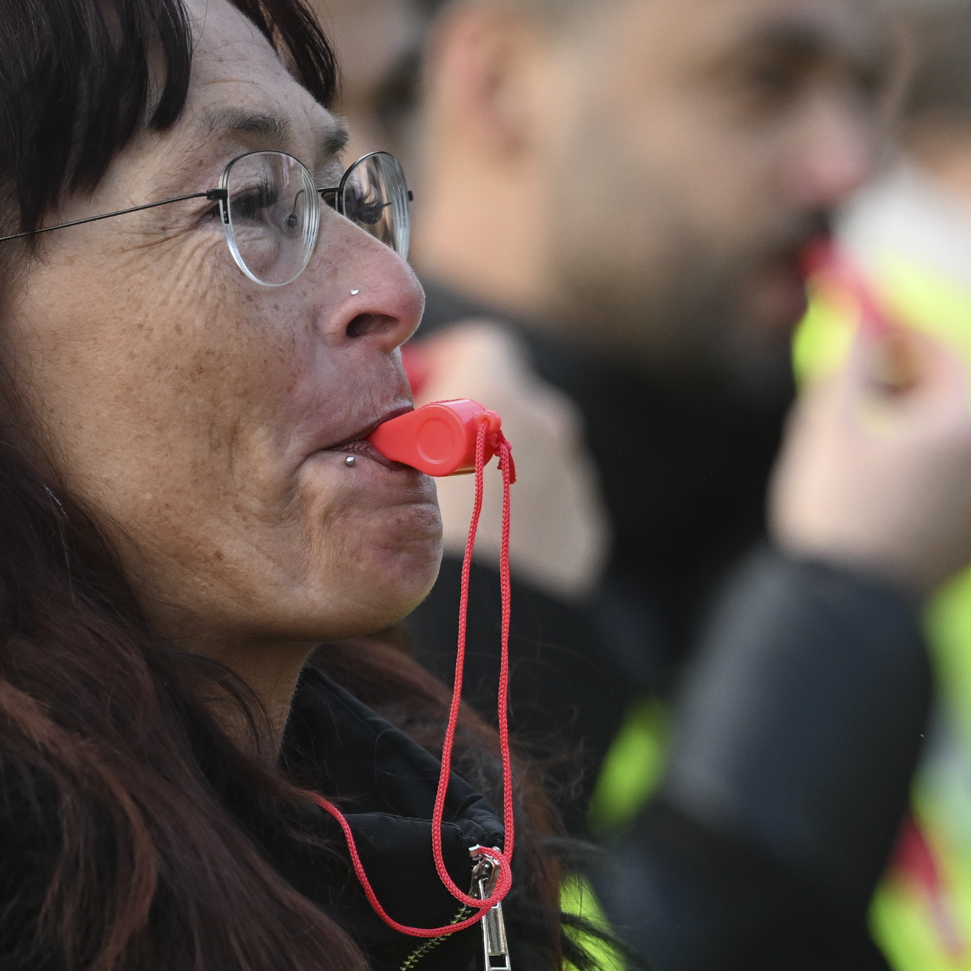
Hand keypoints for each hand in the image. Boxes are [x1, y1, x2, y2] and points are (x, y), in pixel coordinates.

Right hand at [404, 320, 607, 597]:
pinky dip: (526, 519)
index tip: (420, 402)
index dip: (450, 366)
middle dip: (472, 427)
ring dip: (498, 476)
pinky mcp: (585, 528)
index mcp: (502, 390)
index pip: (484, 347)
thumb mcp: (384, 471)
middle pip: (509, 404)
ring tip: (459, 521)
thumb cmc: (425, 541)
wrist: (488, 622)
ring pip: (534, 459)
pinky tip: (492, 552)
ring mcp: (575, 477)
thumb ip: (398, 433)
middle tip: (430, 469)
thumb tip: (392, 428)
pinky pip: (552, 509)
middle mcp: (549, 422)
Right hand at [769, 323, 970, 598]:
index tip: (882, 322)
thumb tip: (860, 317)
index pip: (957, 355)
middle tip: (867, 375)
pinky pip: (954, 497)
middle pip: (958, 403)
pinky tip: (882, 493)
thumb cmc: (835, 509)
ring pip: (954, 453)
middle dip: (914, 381)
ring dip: (918, 434)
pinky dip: (926, 480)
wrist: (844, 611)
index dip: (918, 332)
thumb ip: (852, 358)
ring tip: (864, 441)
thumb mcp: (831, 420)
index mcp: (961, 428)